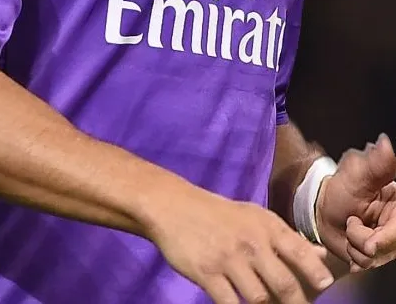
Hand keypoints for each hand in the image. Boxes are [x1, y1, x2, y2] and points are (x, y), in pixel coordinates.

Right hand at [147, 176, 333, 303]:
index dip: (316, 273)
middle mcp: (252, 242)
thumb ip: (287, 239)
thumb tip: (320, 257)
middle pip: (284, 283)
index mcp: (266, 226)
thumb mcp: (255, 218)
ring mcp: (229, 260)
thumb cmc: (220, 215)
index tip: (327, 288)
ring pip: (260, 299)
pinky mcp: (208, 275)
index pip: (299, 251)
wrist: (175, 207)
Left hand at [315, 134, 395, 263]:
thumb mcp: (358, 173)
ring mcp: (390, 241)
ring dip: (356, 245)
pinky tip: (350, 243)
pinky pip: (369, 265)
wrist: (323, 209)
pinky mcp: (379, 255)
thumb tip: (386, 143)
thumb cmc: (342, 187)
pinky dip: (355, 256)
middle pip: (390, 245)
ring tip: (351, 227)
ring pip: (377, 256)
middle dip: (365, 240)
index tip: (369, 243)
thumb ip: (377, 163)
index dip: (387, 238)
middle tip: (351, 223)